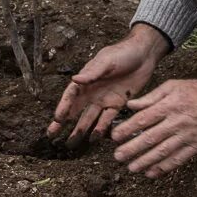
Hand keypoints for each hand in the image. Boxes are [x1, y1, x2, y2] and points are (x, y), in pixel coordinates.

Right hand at [47, 24, 168, 147]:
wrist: (144, 54)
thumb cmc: (123, 53)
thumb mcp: (107, 61)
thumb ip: (92, 72)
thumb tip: (75, 80)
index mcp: (87, 79)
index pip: (71, 96)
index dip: (63, 107)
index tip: (56, 119)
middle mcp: (93, 91)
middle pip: (76, 110)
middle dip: (64, 123)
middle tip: (52, 136)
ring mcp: (104, 99)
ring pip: (89, 118)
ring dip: (80, 130)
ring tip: (71, 143)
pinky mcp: (118, 104)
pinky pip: (107, 119)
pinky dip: (101, 129)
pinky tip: (94, 139)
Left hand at [111, 68, 196, 177]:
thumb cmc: (196, 90)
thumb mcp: (172, 86)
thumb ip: (151, 97)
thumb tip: (130, 105)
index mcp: (169, 105)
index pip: (143, 119)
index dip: (127, 129)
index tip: (114, 137)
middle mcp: (177, 122)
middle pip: (150, 138)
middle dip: (132, 149)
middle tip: (118, 156)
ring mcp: (187, 136)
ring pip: (162, 152)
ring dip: (145, 161)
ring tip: (131, 167)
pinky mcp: (196, 146)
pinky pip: (178, 159)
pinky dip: (164, 168)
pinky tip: (151, 173)